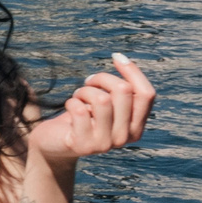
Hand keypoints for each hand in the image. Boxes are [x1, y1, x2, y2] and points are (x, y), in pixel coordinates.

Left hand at [27, 53, 154, 167]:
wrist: (54, 143)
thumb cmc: (83, 116)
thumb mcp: (107, 101)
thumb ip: (121, 88)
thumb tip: (120, 58)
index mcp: (136, 127)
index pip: (147, 94)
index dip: (133, 71)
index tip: (116, 57)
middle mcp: (124, 138)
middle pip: (123, 91)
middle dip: (102, 78)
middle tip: (89, 82)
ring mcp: (105, 144)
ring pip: (102, 99)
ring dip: (85, 90)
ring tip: (78, 96)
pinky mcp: (84, 145)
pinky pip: (80, 110)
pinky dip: (71, 102)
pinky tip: (70, 107)